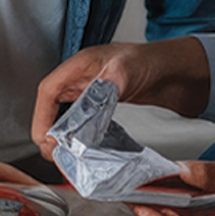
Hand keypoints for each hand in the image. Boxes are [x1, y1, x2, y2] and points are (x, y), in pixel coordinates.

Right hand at [30, 38, 212, 157]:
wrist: (173, 70)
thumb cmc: (150, 60)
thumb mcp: (128, 68)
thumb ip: (111, 82)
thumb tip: (95, 100)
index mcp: (79, 66)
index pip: (48, 90)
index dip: (41, 116)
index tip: (45, 137)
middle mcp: (78, 80)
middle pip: (48, 107)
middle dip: (47, 131)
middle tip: (56, 153)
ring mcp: (86, 93)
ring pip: (60, 116)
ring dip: (59, 137)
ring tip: (65, 155)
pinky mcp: (96, 106)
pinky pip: (77, 123)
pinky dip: (75, 137)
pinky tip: (81, 148)